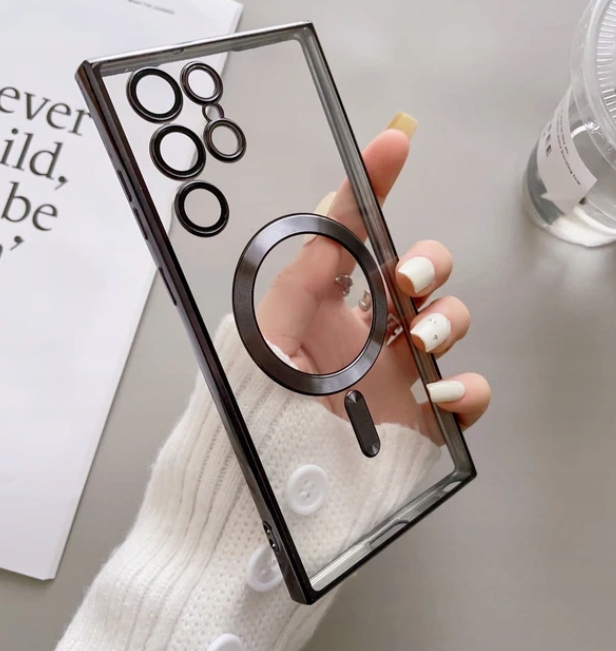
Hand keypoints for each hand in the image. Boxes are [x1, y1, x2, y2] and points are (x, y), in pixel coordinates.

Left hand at [256, 120, 489, 441]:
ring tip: (418, 339)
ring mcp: (399, 372)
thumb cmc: (249, 411)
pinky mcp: (423, 420)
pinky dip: (466, 386)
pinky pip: (468, 392)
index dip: (374, 187)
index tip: (394, 144)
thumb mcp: (264, 335)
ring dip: (447, 317)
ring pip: (451, 320)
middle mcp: (368, 330)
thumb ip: (299, 277)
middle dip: (427, 260)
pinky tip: (438, 392)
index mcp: (326, 304)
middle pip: (421, 271)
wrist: (258, 494)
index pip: (355, 236)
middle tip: (403, 280)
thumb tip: (330, 216)